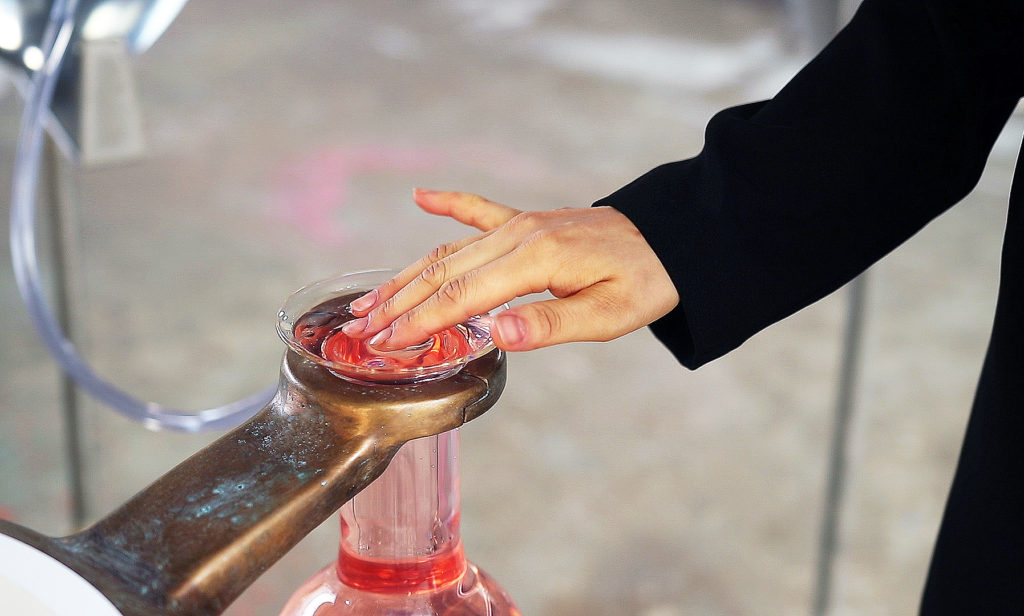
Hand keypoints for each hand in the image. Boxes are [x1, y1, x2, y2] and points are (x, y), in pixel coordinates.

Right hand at [340, 189, 678, 351]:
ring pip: (450, 249)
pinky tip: (421, 196)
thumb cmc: (644, 282)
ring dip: (407, 273)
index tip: (385, 343)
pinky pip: (479, 210)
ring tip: (370, 297)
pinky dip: (448, 204)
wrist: (672, 239)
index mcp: (536, 260)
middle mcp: (519, 235)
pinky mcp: (528, 220)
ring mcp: (521, 223)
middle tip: (361, 329)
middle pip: (443, 271)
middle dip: (399, 302)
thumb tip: (495, 334)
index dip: (418, 321)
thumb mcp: (608, 316)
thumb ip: (550, 323)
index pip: (461, 296)